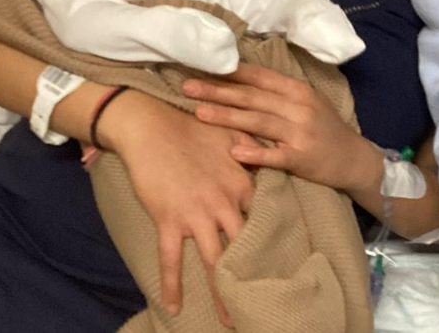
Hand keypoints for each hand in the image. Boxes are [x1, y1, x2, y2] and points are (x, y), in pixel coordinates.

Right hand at [98, 90, 256, 323]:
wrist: (152, 125)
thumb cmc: (193, 125)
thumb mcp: (231, 132)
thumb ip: (253, 149)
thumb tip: (269, 158)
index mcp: (241, 183)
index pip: (264, 217)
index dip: (274, 240)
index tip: (285, 263)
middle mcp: (224, 203)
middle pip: (245, 247)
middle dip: (256, 276)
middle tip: (268, 302)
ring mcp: (196, 214)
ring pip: (214, 261)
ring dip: (222, 293)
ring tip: (231, 320)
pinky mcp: (169, 219)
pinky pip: (170, 259)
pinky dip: (171, 284)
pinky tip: (173, 306)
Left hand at [183, 65, 379, 192]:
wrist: (354, 158)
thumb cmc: (324, 127)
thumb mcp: (306, 102)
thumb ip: (277, 93)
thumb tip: (240, 79)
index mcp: (297, 90)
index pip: (258, 77)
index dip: (229, 72)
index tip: (201, 67)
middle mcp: (298, 107)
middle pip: (252, 97)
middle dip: (217, 91)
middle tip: (187, 88)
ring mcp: (301, 133)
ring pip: (258, 121)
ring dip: (227, 117)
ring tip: (199, 113)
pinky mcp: (303, 158)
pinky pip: (276, 155)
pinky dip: (256, 152)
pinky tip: (235, 151)